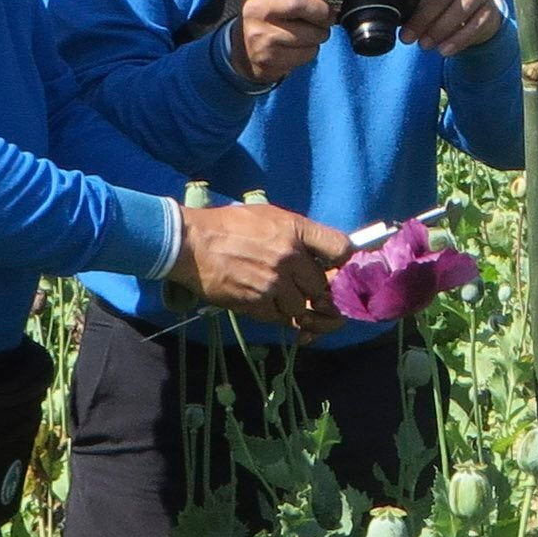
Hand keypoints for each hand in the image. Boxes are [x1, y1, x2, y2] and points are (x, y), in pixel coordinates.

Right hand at [170, 202, 353, 332]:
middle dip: (313, 290)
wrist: (191, 244)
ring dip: (293, 305)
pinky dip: (275, 315)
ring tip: (275, 293)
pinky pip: (280, 319)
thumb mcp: (270, 217)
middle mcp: (289, 256)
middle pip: (322, 286)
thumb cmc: (230, 226)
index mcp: (295, 229)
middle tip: (298, 286)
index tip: (340, 269)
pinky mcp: (257, 303)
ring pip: (301, 307)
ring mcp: (274, 282)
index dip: (345, 262)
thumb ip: (299, 235)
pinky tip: (264, 302)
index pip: (341, 248)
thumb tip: (325, 255)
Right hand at [228, 0, 339, 87]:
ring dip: (321, 33)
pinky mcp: (267, 56)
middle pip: (299, 2)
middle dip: (323, 10)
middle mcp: (256, 6)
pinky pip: (306, 53)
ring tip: (313, 31)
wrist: (244, 51)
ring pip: (308, 32)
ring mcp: (259, 32)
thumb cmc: (270, 13)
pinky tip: (301, 46)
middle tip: (329, 15)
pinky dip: (312, 51)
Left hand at [403, 0, 503, 53]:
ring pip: (459, 10)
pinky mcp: (489, 10)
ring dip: (438, 30)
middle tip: (407, 36)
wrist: (474, 4)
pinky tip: (444, 49)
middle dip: (423, 17)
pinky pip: (473, 26)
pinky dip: (457, 40)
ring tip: (423, 44)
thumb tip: (394, 13)